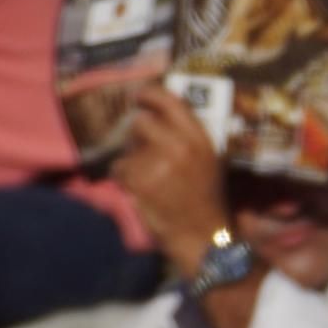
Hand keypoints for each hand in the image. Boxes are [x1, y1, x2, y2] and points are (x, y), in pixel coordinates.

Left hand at [111, 85, 227, 276]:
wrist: (201, 233)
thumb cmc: (207, 198)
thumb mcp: (209, 160)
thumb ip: (188, 138)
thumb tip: (159, 118)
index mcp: (200, 139)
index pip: (171, 102)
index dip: (150, 94)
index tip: (140, 96)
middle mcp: (179, 146)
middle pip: (140, 123)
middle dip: (137, 136)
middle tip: (143, 148)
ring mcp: (157, 163)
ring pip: (127, 149)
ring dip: (131, 160)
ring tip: (147, 176)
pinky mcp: (139, 181)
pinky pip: (119, 168)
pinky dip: (123, 178)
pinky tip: (139, 189)